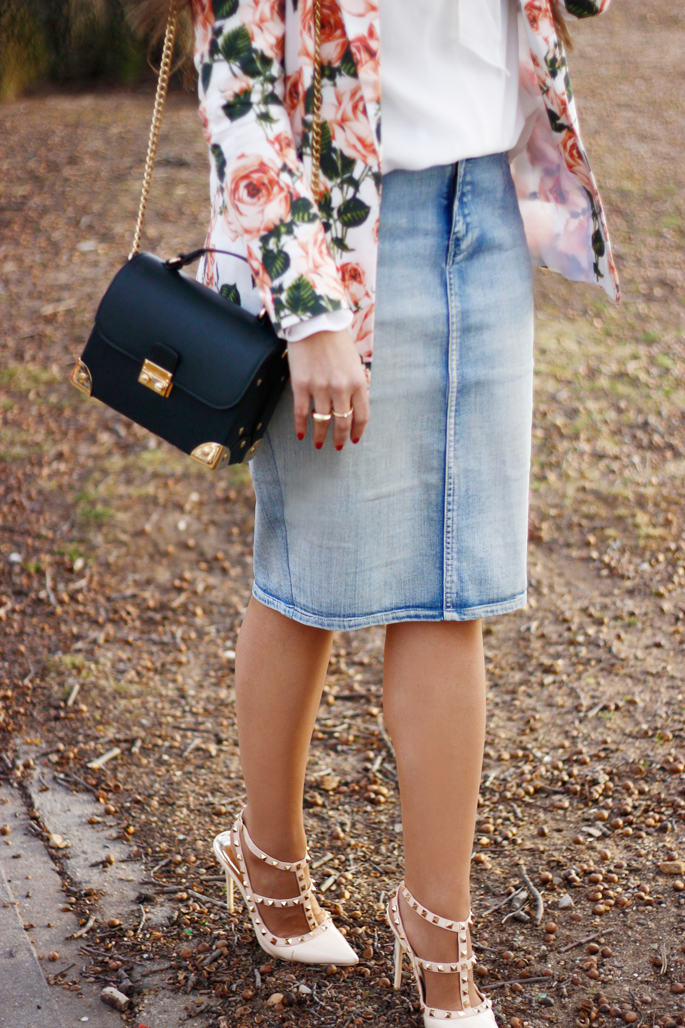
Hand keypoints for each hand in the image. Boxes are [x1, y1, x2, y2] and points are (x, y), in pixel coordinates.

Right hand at [286, 329, 369, 449]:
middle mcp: (341, 389)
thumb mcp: (354, 364)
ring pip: (322, 421)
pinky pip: (302, 413)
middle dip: (339, 438)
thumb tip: (352, 406)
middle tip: (336, 447)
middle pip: (342, 423)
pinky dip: (301, 427)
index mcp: (358, 383)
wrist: (315, 323)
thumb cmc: (336, 341)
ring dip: (320, 436)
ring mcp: (321, 388)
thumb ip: (355, 385)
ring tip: (318, 444)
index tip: (353, 440)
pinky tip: (301, 435)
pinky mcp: (302, 386)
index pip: (362, 416)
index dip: (357, 431)